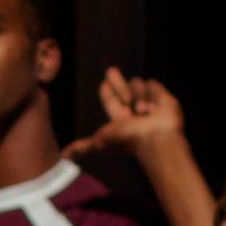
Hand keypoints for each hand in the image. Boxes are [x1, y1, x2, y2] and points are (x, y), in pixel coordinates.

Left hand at [64, 67, 186, 160]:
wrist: (155, 139)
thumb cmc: (128, 141)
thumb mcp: (101, 143)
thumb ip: (83, 147)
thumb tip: (62, 155)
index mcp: (120, 118)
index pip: (111, 100)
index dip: (107, 91)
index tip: (104, 85)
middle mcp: (134, 110)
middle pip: (123, 87)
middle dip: (116, 80)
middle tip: (109, 70)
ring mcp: (149, 102)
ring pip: (136, 83)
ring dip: (137, 97)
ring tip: (143, 113)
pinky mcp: (162, 97)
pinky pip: (151, 83)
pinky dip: (151, 94)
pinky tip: (155, 108)